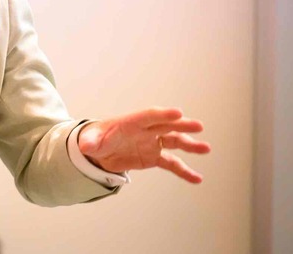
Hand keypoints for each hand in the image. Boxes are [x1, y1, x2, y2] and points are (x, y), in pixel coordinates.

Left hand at [78, 107, 210, 182]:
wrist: (99, 151)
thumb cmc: (96, 139)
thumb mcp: (91, 140)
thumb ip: (91, 141)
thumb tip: (87, 145)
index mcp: (131, 122)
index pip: (149, 116)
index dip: (163, 114)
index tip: (178, 113)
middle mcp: (145, 130)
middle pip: (166, 125)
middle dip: (181, 125)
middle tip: (197, 126)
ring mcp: (152, 143)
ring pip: (174, 142)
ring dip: (189, 145)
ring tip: (205, 148)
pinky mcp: (154, 156)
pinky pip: (172, 163)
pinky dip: (184, 171)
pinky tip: (197, 178)